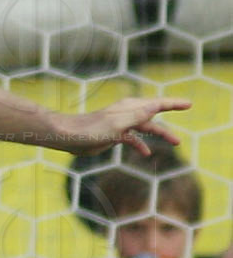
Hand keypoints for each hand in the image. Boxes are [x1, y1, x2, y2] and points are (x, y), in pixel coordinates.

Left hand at [65, 96, 188, 155]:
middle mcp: (128, 113)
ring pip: (145, 128)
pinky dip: (140, 144)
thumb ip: (137, 115)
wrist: (68, 137)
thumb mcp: (117, 123)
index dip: (174, 104)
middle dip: (169, 125)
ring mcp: (121, 124)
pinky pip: (132, 139)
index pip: (157, 104)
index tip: (189, 104)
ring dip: (159, 135)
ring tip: (176, 142)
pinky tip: (147, 153)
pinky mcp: (114, 135)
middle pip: (154, 117)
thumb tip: (155, 105)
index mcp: (130, 107)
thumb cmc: (91, 129)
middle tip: (182, 134)